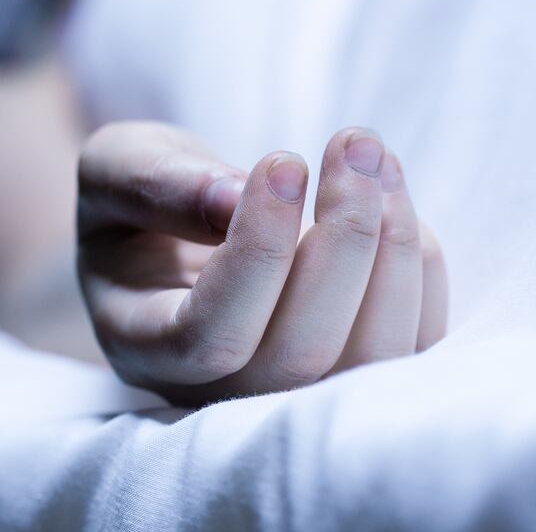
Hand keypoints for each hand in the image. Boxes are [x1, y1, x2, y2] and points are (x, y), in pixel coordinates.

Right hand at [77, 121, 447, 405]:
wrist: (165, 235)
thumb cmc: (135, 200)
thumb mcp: (116, 169)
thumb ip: (154, 182)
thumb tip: (233, 198)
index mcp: (143, 344)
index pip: (210, 335)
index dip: (259, 253)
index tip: (285, 159)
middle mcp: (215, 392)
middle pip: (299, 356)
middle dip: (344, 239)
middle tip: (355, 142)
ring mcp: (289, 393)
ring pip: (369, 362)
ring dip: (392, 252)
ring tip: (378, 160)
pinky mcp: (351, 375)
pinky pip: (411, 351)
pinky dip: (420, 274)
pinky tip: (395, 204)